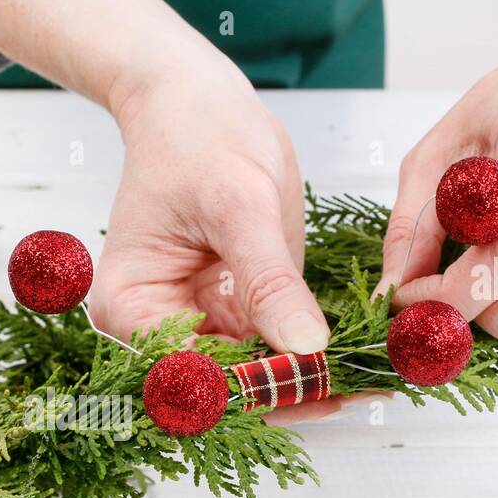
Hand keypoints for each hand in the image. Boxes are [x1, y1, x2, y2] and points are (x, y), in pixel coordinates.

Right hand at [90, 67, 347, 419]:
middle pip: (219, 389)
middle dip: (285, 395)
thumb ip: (270, 282)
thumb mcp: (241, 206)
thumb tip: (306, 348)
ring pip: (248, 379)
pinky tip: (352, 362)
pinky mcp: (228, 313)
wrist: (196, 102)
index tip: (320, 388)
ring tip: (366, 384)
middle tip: (359, 392)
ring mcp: (193, 324)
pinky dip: (305, 359)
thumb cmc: (199, 137)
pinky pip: (266, 352)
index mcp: (131, 308)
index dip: (253, 389)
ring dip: (302, 384)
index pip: (192, 376)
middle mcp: (154, 328)